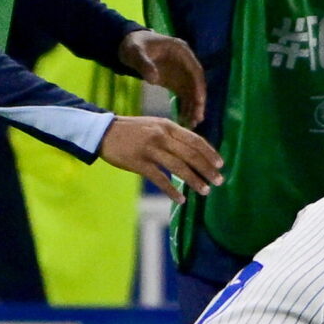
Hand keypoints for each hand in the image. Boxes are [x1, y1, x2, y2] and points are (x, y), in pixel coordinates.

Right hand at [99, 115, 222, 201]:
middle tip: (219, 181)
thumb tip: (194, 150)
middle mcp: (161, 136)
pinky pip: (160, 179)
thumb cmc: (132, 130)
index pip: (195, 140)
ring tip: (205, 191)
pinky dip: (172, 191)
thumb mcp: (154, 125)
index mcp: (167, 126)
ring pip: (179, 167)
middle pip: (190, 155)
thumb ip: (172, 134)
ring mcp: (150, 149)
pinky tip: (181, 199)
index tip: (220, 164)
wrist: (103, 132)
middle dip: (207, 169)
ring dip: (194, 181)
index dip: (209, 153)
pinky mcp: (139, 163)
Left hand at [118, 28, 206, 127]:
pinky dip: (185, 107)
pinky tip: (184, 119)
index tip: (199, 100)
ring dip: (193, 107)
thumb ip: (144, 64)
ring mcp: (181, 73)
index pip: (195, 70)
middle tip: (197, 118)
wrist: (128, 46)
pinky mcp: (175, 81)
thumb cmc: (134, 46)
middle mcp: (185, 62)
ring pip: (192, 91)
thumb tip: (154, 79)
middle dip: (198, 101)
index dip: (198, 85)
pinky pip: (184, 95)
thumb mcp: (136, 52)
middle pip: (196, 83)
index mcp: (181, 51)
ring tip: (192, 124)